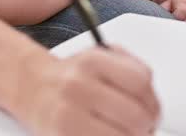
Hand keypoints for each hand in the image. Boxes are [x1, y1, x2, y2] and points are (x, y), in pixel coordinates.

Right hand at [15, 47, 159, 135]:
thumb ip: (131, 71)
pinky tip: (107, 135)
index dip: (153, 103)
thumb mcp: (100, 58)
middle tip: (144, 130)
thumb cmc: (71, 77)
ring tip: (126, 134)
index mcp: (92, 61)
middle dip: (146, 128)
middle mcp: (78, 86)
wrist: (31, 87)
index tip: (153, 113)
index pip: (140, 83)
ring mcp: (68, 114)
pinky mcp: (62, 135)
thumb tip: (153, 104)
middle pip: (135, 116)